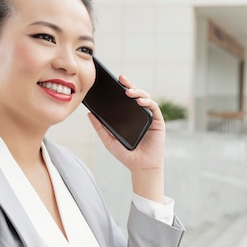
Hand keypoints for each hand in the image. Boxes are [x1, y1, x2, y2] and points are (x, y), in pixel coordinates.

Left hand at [88, 75, 165, 201]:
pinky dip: (147, 102)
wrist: (141, 167)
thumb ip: (100, 128)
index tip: (111, 81)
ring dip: (138, 92)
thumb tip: (89, 114)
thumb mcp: (109, 140)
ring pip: (145, 98)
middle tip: (121, 79)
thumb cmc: (126, 155)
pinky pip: (153, 107)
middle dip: (128, 84)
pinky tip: (140, 101)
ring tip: (129, 92)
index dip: (119, 88)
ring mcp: (148, 116)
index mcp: (127, 116)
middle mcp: (138, 113)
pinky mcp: (157, 121)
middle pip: (134, 94)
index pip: (123, 99)